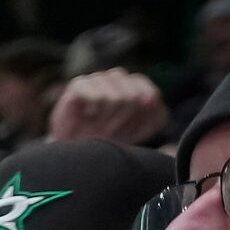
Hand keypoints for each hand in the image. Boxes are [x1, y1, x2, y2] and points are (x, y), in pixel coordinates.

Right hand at [48, 70, 167, 145]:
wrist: (75, 151)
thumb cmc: (106, 138)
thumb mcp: (139, 130)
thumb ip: (155, 115)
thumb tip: (151, 100)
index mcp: (134, 84)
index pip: (150, 94)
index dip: (141, 117)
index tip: (130, 130)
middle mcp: (117, 78)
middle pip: (133, 96)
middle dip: (122, 120)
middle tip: (109, 130)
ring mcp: (97, 79)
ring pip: (116, 98)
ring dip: (107, 119)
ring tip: (97, 124)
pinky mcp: (79, 84)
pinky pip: (97, 97)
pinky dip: (94, 112)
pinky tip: (87, 115)